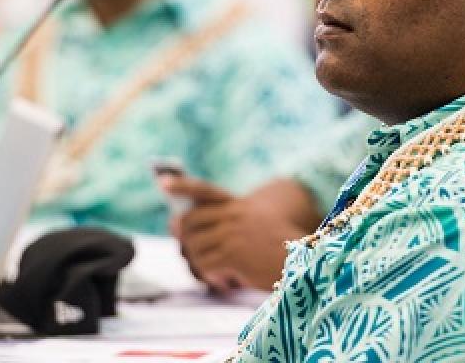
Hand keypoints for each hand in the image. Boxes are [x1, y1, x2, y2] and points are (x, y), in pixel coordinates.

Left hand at [160, 176, 308, 292]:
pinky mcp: (234, 253)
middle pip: (189, 221)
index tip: (163, 183)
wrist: (301, 262)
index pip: (204, 190)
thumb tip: (178, 225)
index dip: (182, 186)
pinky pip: (205, 264)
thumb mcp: (250, 227)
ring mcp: (234, 232)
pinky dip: (210, 276)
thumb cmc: (272, 248)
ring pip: (194, 246)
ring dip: (199, 262)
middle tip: (191, 251)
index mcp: (238, 205)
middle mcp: (235, 214)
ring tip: (216, 270)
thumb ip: (221, 222)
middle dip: (184, 238)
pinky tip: (224, 280)